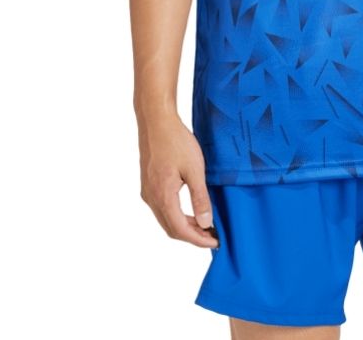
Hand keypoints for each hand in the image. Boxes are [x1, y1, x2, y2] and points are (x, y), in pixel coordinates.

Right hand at [137, 111, 219, 247]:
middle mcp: (151, 199)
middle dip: (192, 236)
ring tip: (204, 225)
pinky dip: (176, 215)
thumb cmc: (176, 141)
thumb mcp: (194, 169)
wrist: (156, 121)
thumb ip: (200, 197)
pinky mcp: (148, 185)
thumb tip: (205, 223)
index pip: (180, 230)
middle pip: (171, 228)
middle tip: (213, 236)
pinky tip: (189, 210)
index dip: (198, 240)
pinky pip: (162, 209)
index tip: (215, 242)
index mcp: (162, 197)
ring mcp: (147, 192)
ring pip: (165, 219)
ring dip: (184, 226)